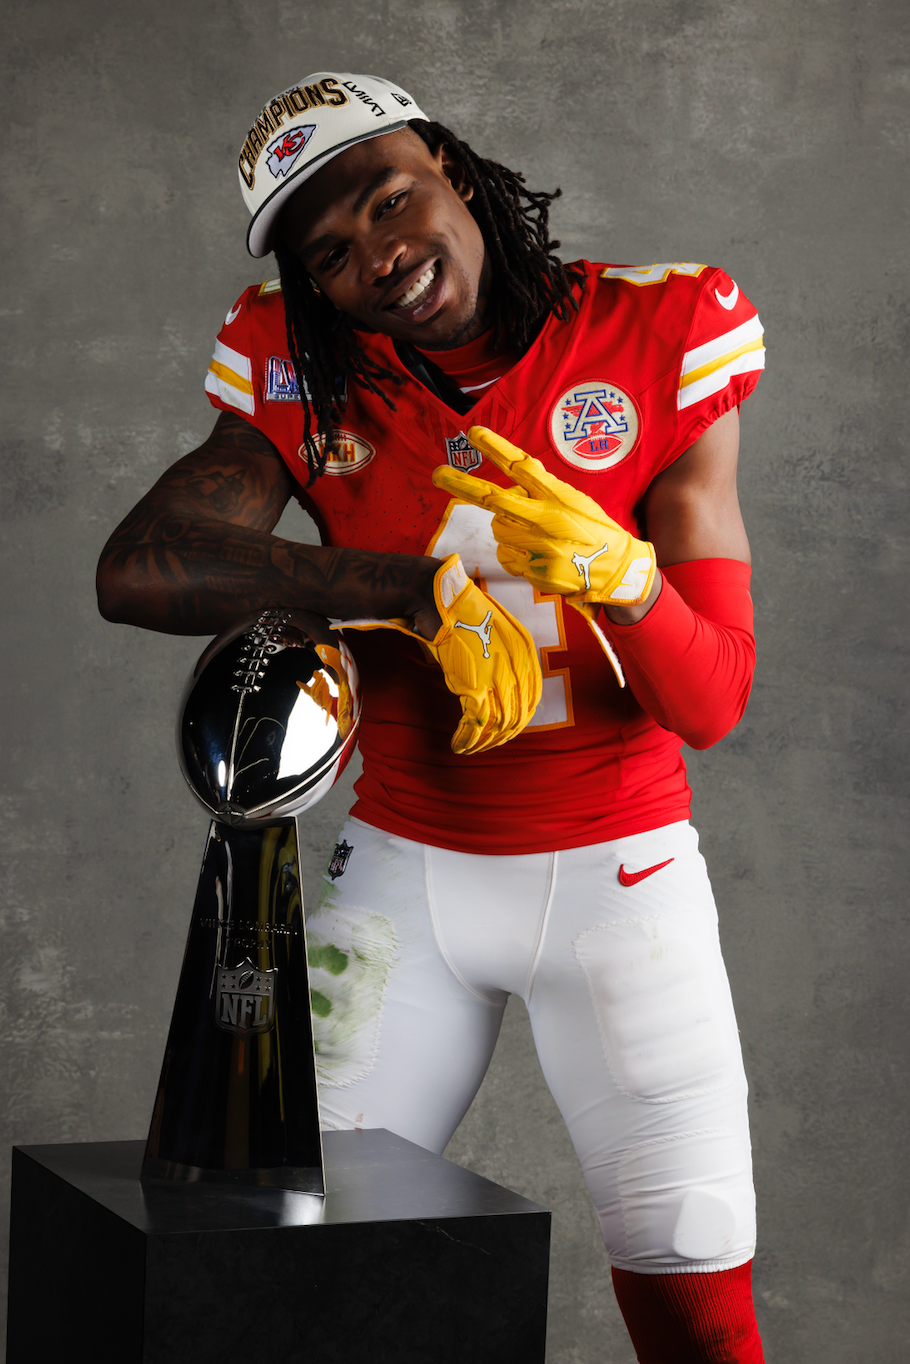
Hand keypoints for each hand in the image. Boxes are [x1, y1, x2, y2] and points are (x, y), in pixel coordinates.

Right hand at [336, 554, 541, 754]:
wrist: (427, 593)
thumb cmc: (448, 610)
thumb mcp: (478, 629)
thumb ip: (491, 651)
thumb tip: (490, 677)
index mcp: (519, 642)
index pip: (531, 689)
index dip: (520, 713)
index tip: (504, 727)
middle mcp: (514, 657)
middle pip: (520, 709)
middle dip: (503, 733)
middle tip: (485, 744)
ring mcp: (496, 669)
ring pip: (501, 719)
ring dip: (484, 740)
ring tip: (470, 747)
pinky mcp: (474, 680)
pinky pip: (478, 720)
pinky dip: (468, 738)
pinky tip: (459, 745)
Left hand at [432, 427, 655, 606]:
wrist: (617, 570)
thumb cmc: (595, 530)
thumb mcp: (576, 500)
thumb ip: (544, 488)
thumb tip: (517, 474)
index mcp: (557, 495)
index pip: (520, 465)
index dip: (494, 447)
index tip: (473, 432)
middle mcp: (544, 518)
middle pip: (493, 498)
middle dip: (461, 484)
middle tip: (437, 474)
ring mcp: (537, 546)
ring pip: (498, 530)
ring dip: (507, 529)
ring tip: (535, 536)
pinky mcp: (533, 570)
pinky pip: (506, 556)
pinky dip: (514, 554)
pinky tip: (537, 555)